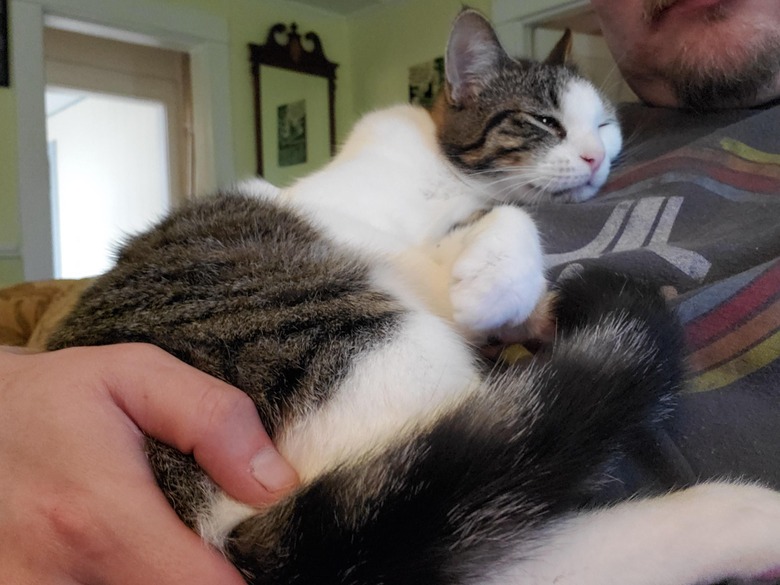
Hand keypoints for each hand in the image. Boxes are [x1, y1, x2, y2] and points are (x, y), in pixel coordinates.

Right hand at [0, 343, 298, 584]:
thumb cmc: (57, 397)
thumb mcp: (137, 376)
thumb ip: (213, 421)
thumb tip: (276, 484)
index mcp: (98, 516)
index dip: (244, 573)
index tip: (252, 548)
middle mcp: (52, 578)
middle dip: (199, 578)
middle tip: (202, 539)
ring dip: (159, 582)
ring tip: (160, 543)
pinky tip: (129, 558)